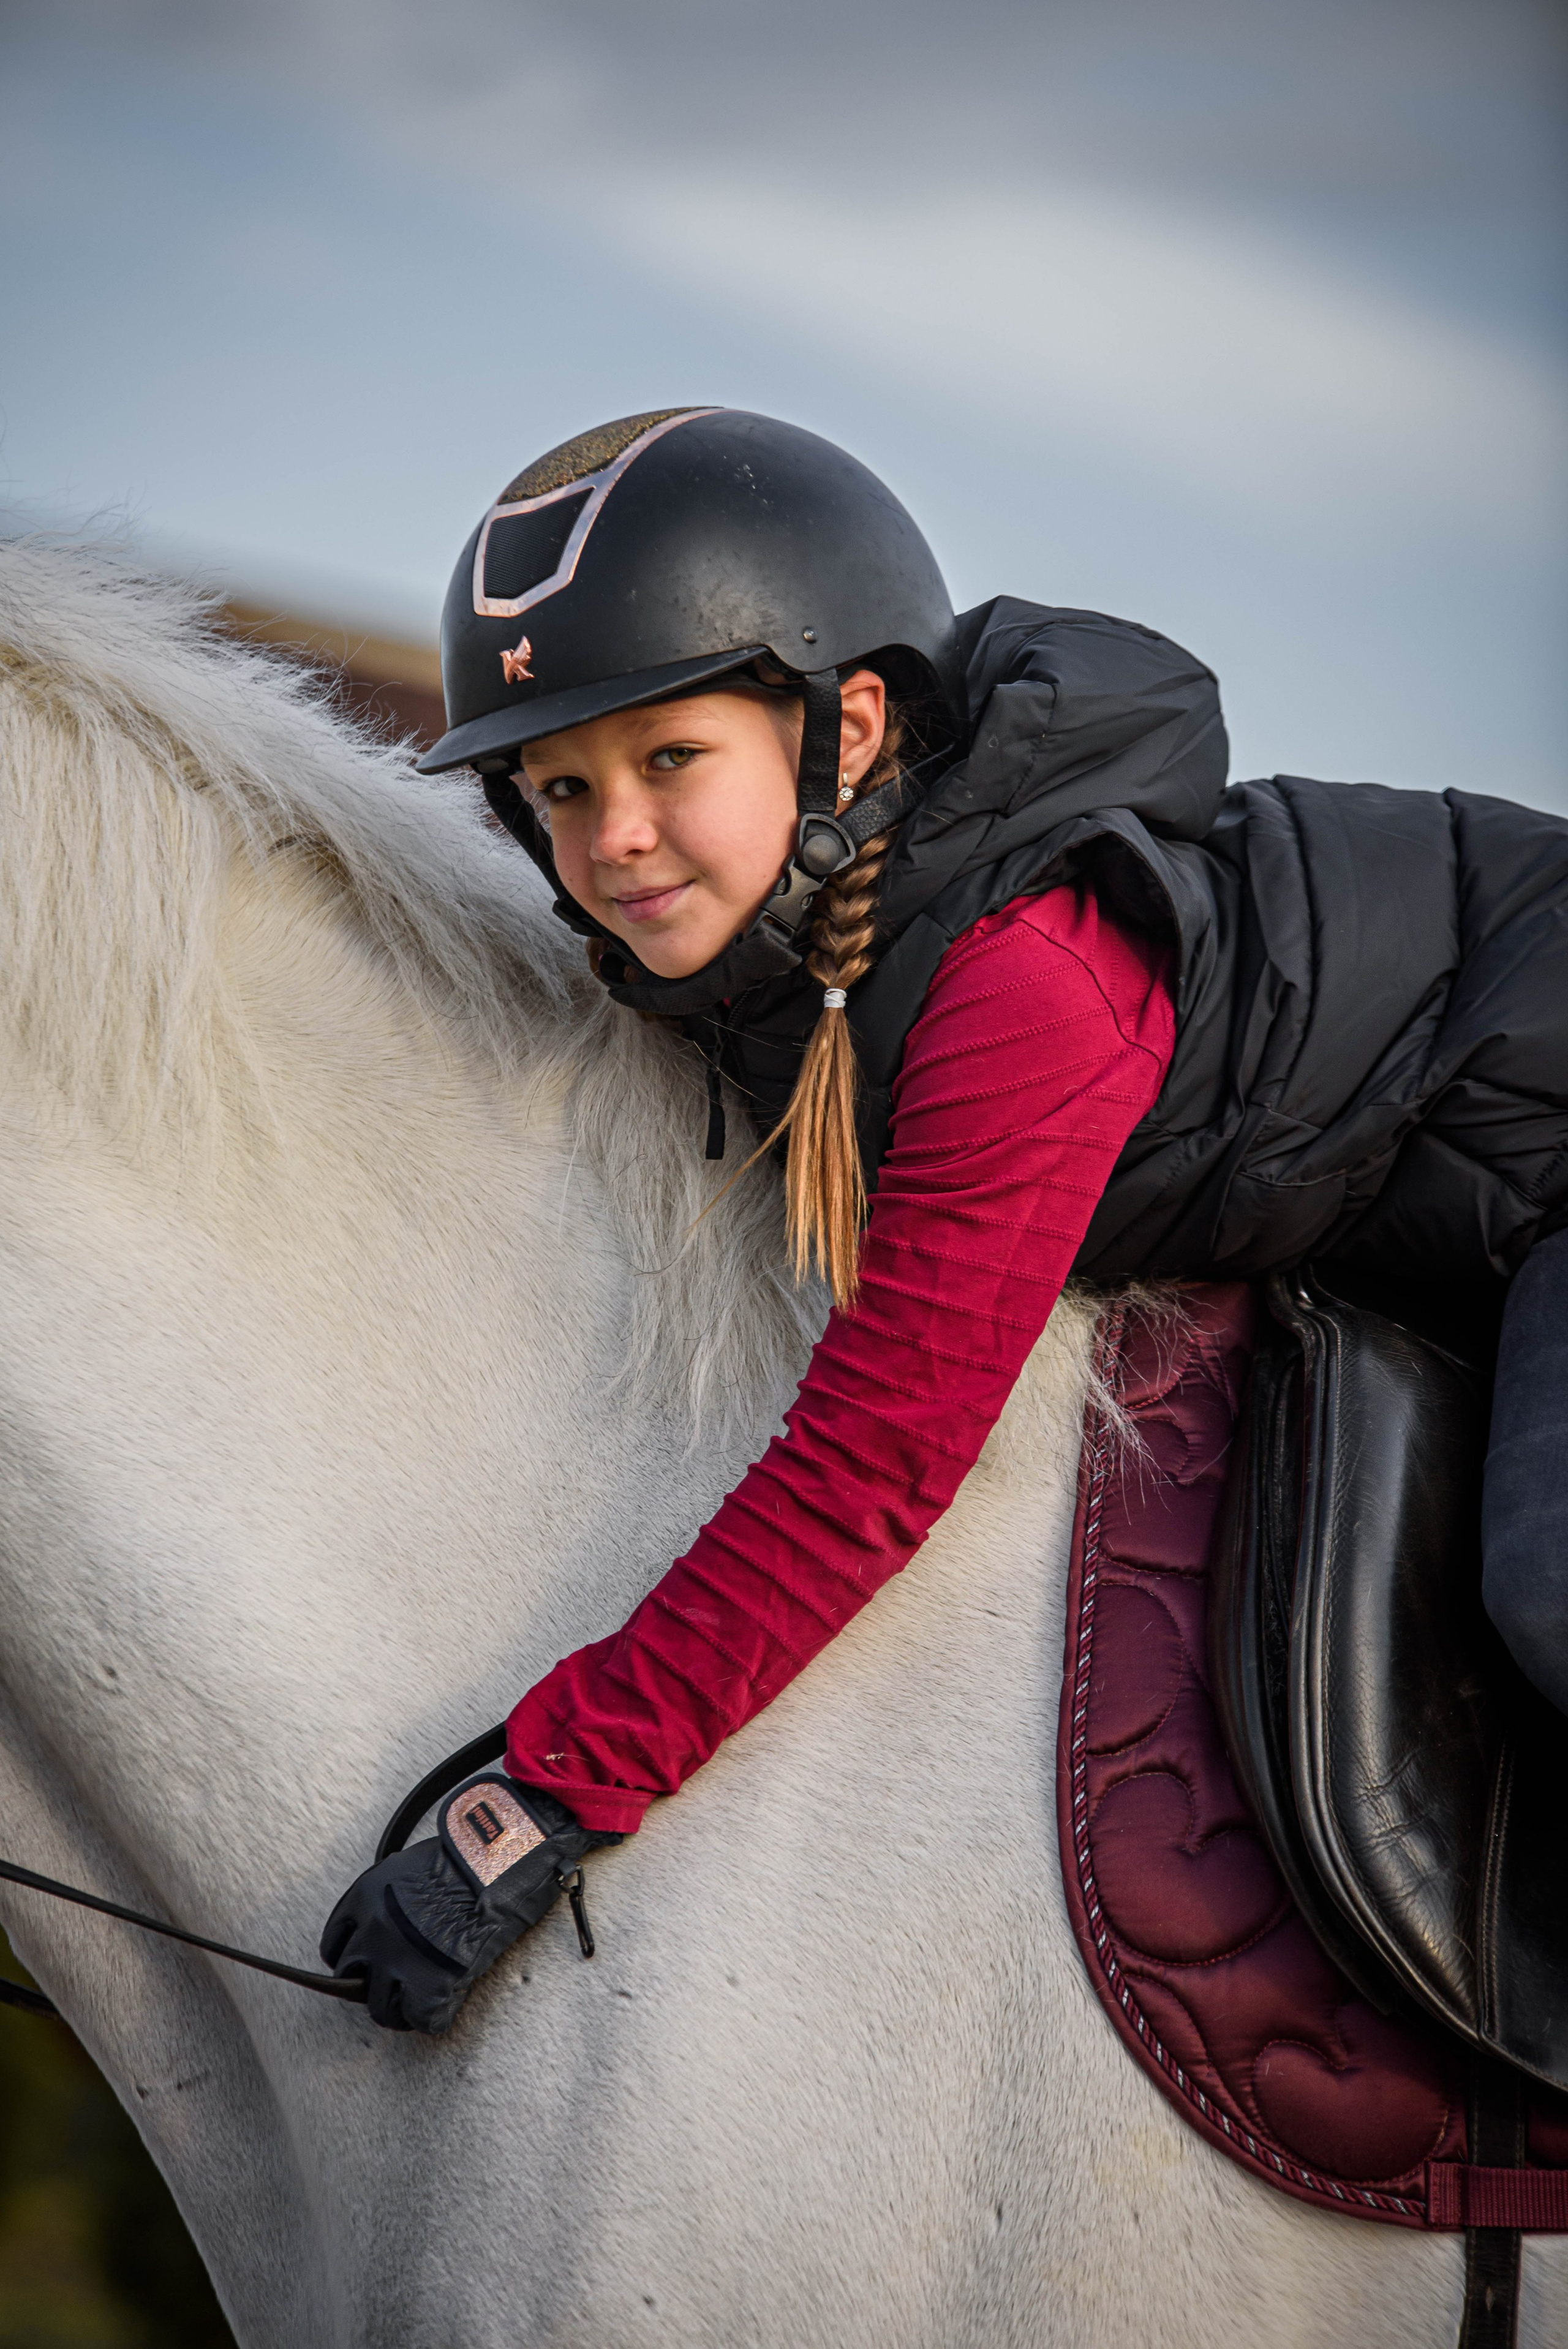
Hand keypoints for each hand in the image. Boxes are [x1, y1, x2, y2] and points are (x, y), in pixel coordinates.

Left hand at [320, 1771, 618, 2032]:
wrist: (498, 1859)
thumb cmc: (466, 1854)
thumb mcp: (407, 1867)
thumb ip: (389, 1900)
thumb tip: (389, 1927)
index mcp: (364, 1897)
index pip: (335, 1944)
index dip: (356, 1955)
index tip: (369, 1962)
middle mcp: (372, 1931)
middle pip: (354, 1979)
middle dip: (374, 1982)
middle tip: (400, 1980)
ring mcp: (397, 1962)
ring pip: (381, 2008)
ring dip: (401, 2005)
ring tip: (423, 1998)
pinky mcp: (428, 1986)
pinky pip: (420, 2020)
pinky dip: (435, 2016)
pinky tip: (447, 2002)